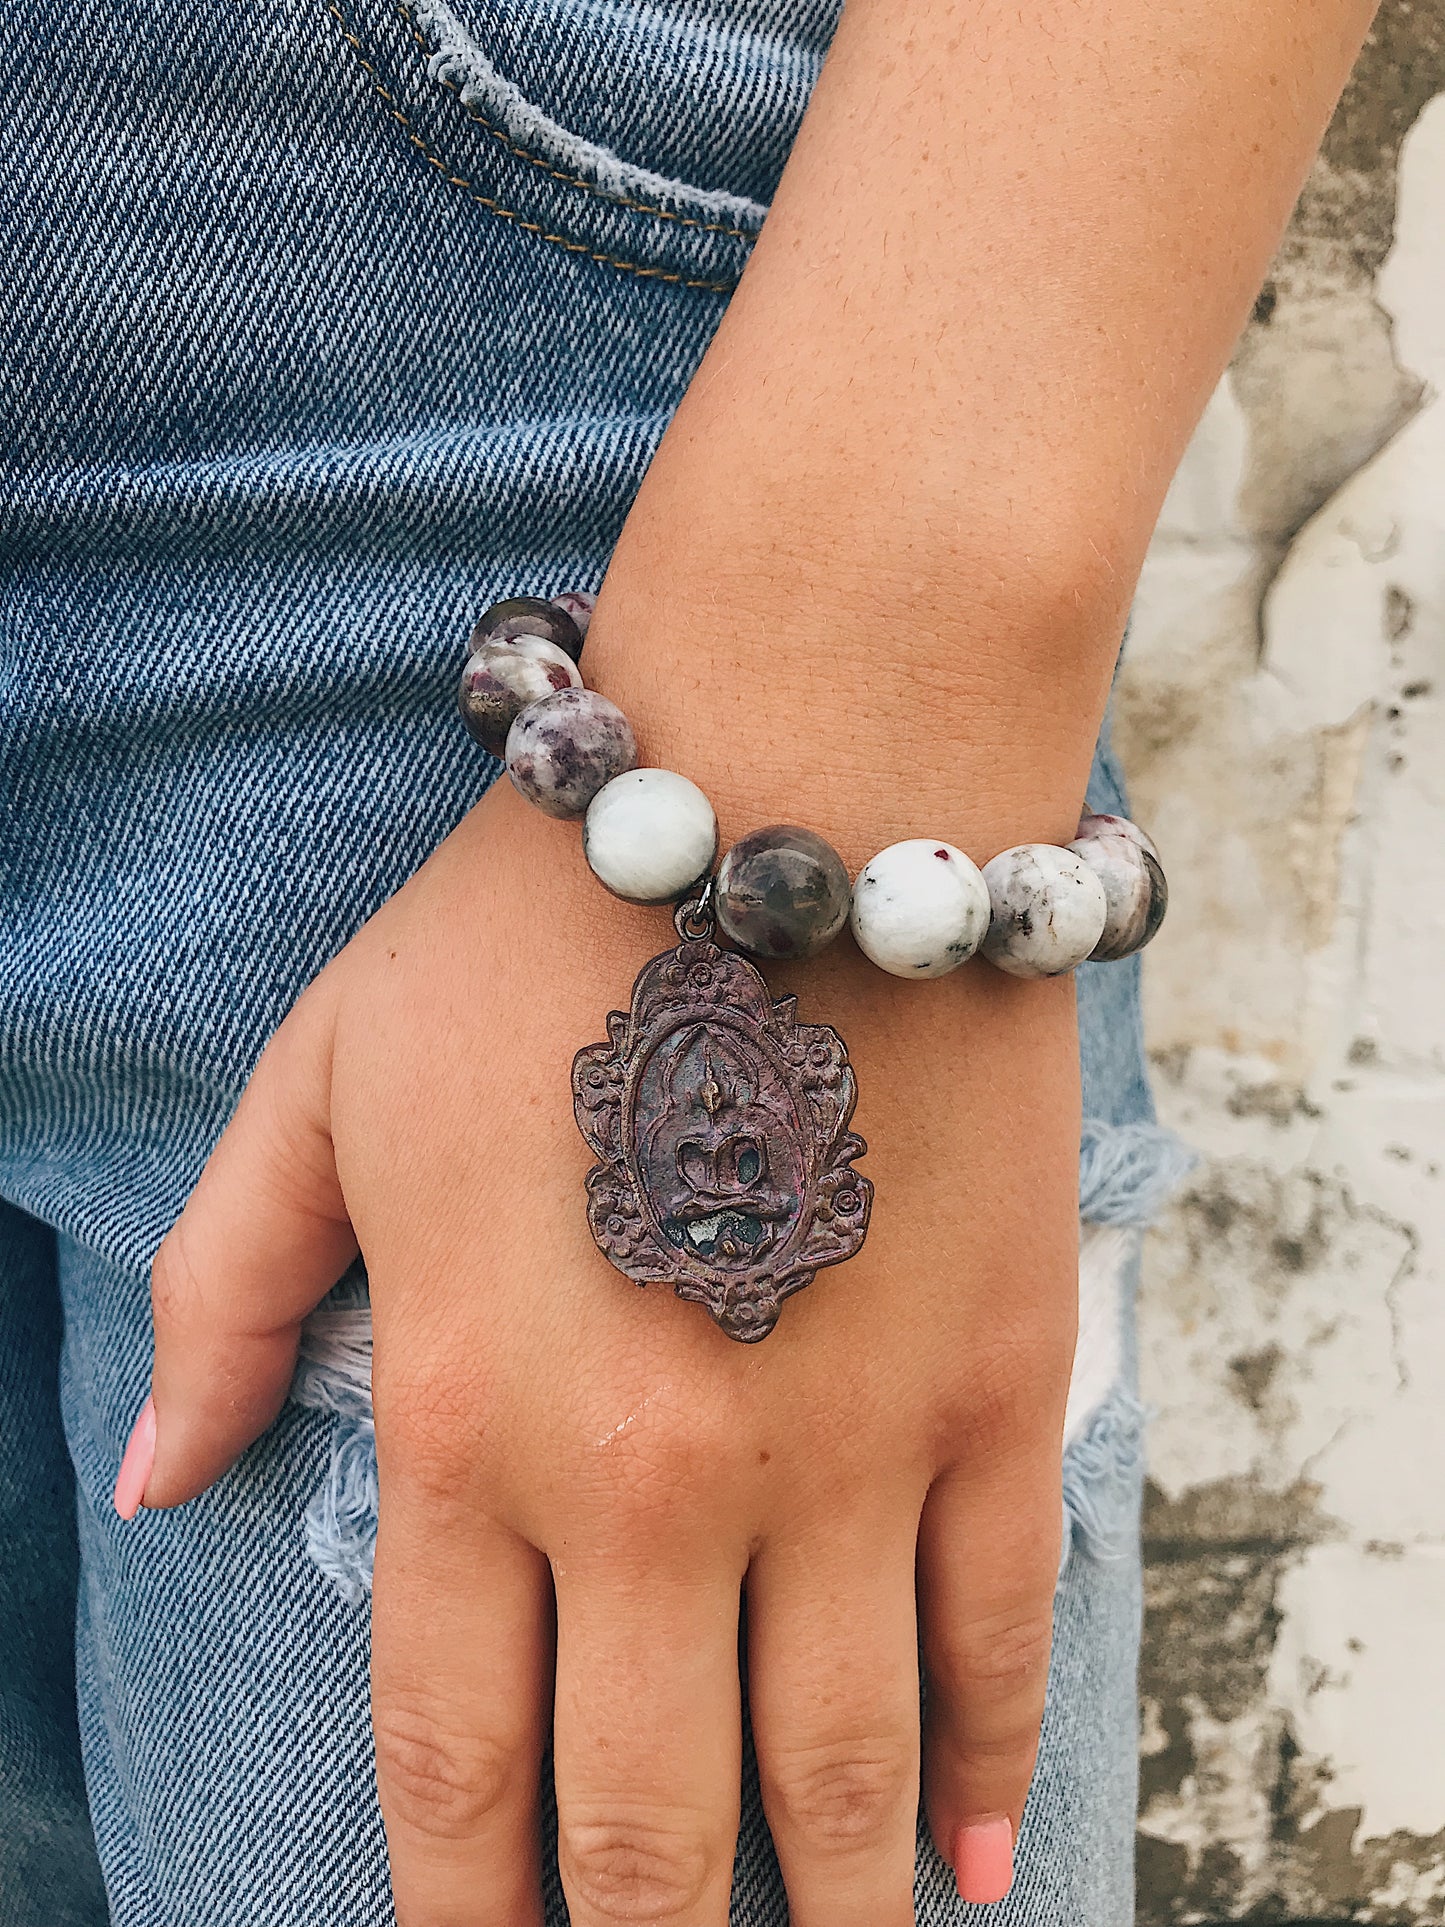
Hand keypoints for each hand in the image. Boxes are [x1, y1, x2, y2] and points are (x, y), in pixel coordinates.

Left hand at [137, 770, 1080, 1925]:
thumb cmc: (534, 932)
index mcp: (468, 1420)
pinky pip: (996, 1629)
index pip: (453, 1755)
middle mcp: (652, 1480)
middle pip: (643, 1816)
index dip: (461, 1914)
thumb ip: (226, 1288)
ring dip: (831, 1913)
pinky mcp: (988, 1381)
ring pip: (838, 1764)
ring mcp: (842, 1443)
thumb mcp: (324, 1084)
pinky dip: (989, 1766)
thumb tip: (154, 1485)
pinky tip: (977, 1866)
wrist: (793, 790)